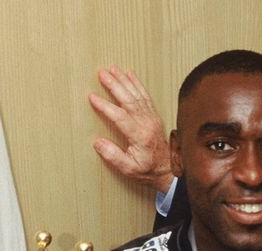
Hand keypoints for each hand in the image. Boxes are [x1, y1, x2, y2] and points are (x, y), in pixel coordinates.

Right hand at [89, 66, 172, 192]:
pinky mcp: (154, 116)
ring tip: (112, 69)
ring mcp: (152, 118)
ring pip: (137, 95)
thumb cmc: (148, 170)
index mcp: (139, 136)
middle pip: (129, 100)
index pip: (119, 116)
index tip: (93, 97)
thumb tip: (97, 142)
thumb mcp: (129, 170)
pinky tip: (130, 74)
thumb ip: (113, 156)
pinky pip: (146, 96)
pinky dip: (137, 84)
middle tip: (102, 73)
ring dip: (124, 80)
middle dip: (114, 85)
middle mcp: (147, 124)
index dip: (105, 106)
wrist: (168, 170)